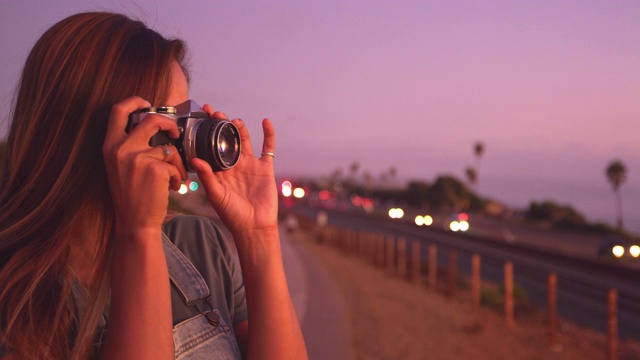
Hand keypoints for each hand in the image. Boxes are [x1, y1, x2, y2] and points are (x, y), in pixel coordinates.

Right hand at [103, 96, 187, 232]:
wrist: (134, 222)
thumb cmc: (131, 195)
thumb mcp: (120, 166)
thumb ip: (130, 146)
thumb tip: (152, 126)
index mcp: (110, 145)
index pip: (117, 110)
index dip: (134, 101)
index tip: (148, 104)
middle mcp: (120, 148)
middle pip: (151, 119)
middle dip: (169, 124)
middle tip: (175, 134)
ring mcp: (137, 158)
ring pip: (169, 147)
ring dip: (177, 162)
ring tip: (174, 177)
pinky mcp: (155, 168)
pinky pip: (175, 164)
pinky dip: (177, 176)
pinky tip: (172, 187)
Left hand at [190, 104, 277, 238]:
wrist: (254, 226)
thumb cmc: (232, 215)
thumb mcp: (216, 195)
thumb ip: (207, 176)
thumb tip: (195, 159)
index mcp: (219, 170)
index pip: (210, 146)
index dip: (205, 132)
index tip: (199, 117)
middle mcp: (233, 165)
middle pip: (226, 139)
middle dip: (221, 125)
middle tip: (215, 113)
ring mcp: (250, 165)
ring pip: (245, 141)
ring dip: (240, 128)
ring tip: (234, 120)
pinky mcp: (265, 168)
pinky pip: (267, 148)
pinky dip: (268, 134)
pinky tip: (266, 122)